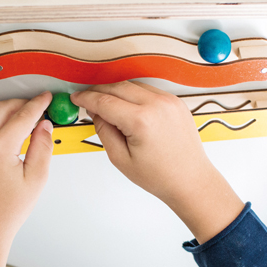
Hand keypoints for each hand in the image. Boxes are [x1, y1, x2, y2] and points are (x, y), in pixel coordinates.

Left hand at [0, 92, 53, 266]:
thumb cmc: (6, 212)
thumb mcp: (36, 180)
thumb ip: (42, 148)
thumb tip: (44, 126)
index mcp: (0, 147)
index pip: (23, 115)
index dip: (38, 104)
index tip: (45, 99)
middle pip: (1, 108)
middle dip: (20, 104)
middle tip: (33, 108)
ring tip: (9, 113)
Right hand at [71, 81, 243, 243]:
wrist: (190, 180)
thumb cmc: (160, 176)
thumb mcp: (120, 159)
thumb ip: (104, 131)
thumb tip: (95, 113)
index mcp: (141, 121)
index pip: (104, 101)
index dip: (86, 98)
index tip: (76, 98)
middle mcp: (157, 105)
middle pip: (118, 87)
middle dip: (99, 92)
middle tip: (87, 100)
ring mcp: (169, 101)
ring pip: (133, 85)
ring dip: (116, 91)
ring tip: (105, 105)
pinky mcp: (176, 102)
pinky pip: (148, 90)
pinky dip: (134, 94)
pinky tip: (126, 106)